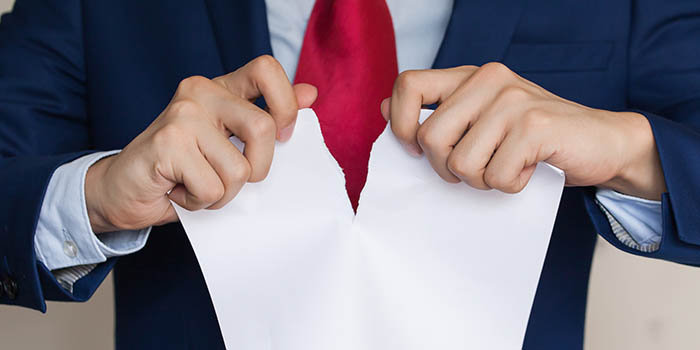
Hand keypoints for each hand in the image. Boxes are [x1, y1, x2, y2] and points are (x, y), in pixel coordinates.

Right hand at [86, 55, 317, 232]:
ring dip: (223, 194)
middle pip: (263, 128)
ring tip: (197, 185)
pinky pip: (212, 189)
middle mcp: (200, 92)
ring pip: (239, 169)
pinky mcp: (167, 144)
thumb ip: (268, 116)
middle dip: (257, 169)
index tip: (281, 136)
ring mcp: (182, 115)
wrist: (124, 190)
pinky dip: (200, 203)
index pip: (266, 68)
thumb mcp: (231, 142)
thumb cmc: (183, 170)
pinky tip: (178, 191)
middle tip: (230, 178)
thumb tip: (311, 93)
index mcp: (220, 88)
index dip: (285, 104)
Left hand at [382, 63, 665, 198]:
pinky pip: (496, 176)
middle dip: (446, 169)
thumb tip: (384, 111)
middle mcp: (489, 79)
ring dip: (481, 180)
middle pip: (429, 137)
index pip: (407, 84)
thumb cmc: (534, 139)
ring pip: (460, 162)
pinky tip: (528, 171)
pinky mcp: (535, 125)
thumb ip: (437, 113)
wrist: (601, 142)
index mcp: (469, 76)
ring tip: (505, 167)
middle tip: (475, 169)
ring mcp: (513, 100)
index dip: (400, 124)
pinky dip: (510, 186)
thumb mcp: (481, 122)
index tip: (415, 151)